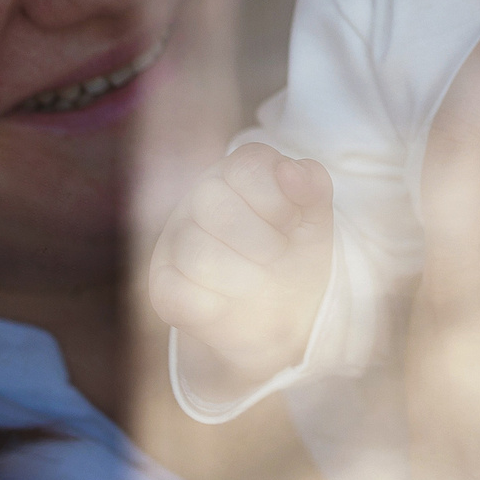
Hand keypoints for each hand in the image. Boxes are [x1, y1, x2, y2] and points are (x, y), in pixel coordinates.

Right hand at [146, 142, 335, 389]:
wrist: (283, 313)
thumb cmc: (295, 253)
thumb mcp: (315, 218)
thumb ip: (312, 185)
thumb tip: (288, 170)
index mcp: (234, 173)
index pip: (248, 166)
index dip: (277, 200)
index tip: (291, 224)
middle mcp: (197, 200)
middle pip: (215, 204)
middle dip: (260, 239)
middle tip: (278, 255)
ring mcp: (175, 242)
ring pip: (196, 252)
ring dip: (243, 276)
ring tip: (259, 281)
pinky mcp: (164, 287)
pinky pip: (179, 294)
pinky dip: (216, 305)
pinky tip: (231, 302)